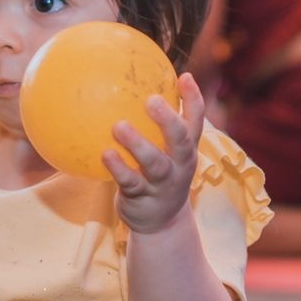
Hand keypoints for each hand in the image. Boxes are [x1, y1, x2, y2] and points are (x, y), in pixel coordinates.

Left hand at [103, 72, 205, 233]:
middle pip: (181, 141)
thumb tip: (129, 86)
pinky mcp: (143, 199)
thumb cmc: (157, 176)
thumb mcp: (164, 152)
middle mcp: (180, 166)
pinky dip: (118, 168)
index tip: (184, 76)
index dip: (193, 99)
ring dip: (138, 144)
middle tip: (152, 100)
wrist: (160, 224)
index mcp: (186, 150)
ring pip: (154, 163)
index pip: (195, 122)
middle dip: (169, 120)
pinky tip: (105, 154)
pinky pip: (130, 182)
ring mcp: (164, 184)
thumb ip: (154, 126)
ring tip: (119, 126)